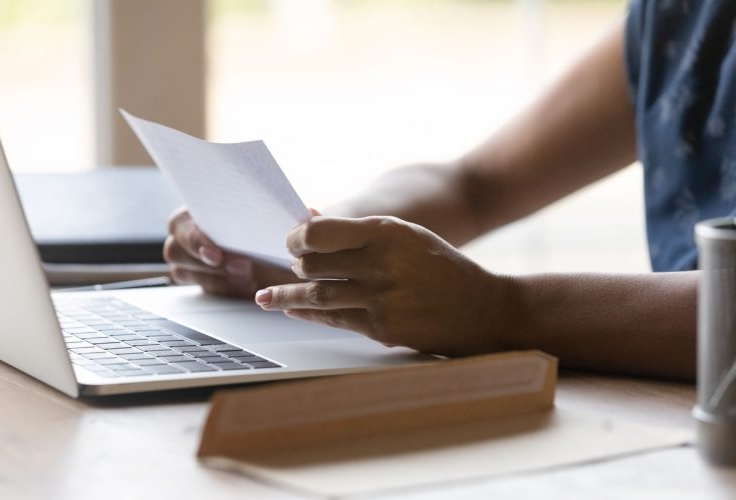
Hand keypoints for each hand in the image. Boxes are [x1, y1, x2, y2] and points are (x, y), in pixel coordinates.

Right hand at [163, 207, 299, 296]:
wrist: (271, 245)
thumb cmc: (267, 222)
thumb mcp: (280, 215)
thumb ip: (293, 214)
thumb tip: (309, 213)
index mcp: (196, 208)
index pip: (181, 223)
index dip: (196, 240)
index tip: (217, 254)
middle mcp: (186, 231)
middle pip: (176, 250)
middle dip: (210, 263)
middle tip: (244, 269)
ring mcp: (189, 256)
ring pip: (184, 271)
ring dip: (217, 277)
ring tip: (248, 277)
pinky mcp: (199, 276)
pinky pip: (201, 287)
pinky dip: (223, 288)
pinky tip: (245, 285)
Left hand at [254, 215, 515, 356]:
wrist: (482, 309)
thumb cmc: (441, 267)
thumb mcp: (407, 236)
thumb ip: (361, 231)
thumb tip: (312, 222)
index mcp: (387, 232)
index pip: (321, 232)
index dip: (297, 237)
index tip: (291, 241)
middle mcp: (381, 263)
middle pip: (314, 263)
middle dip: (296, 264)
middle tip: (289, 265)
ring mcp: (381, 298)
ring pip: (318, 294)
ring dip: (289, 295)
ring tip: (266, 297)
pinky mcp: (383, 328)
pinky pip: (334, 319)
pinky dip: (309, 314)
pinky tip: (294, 311)